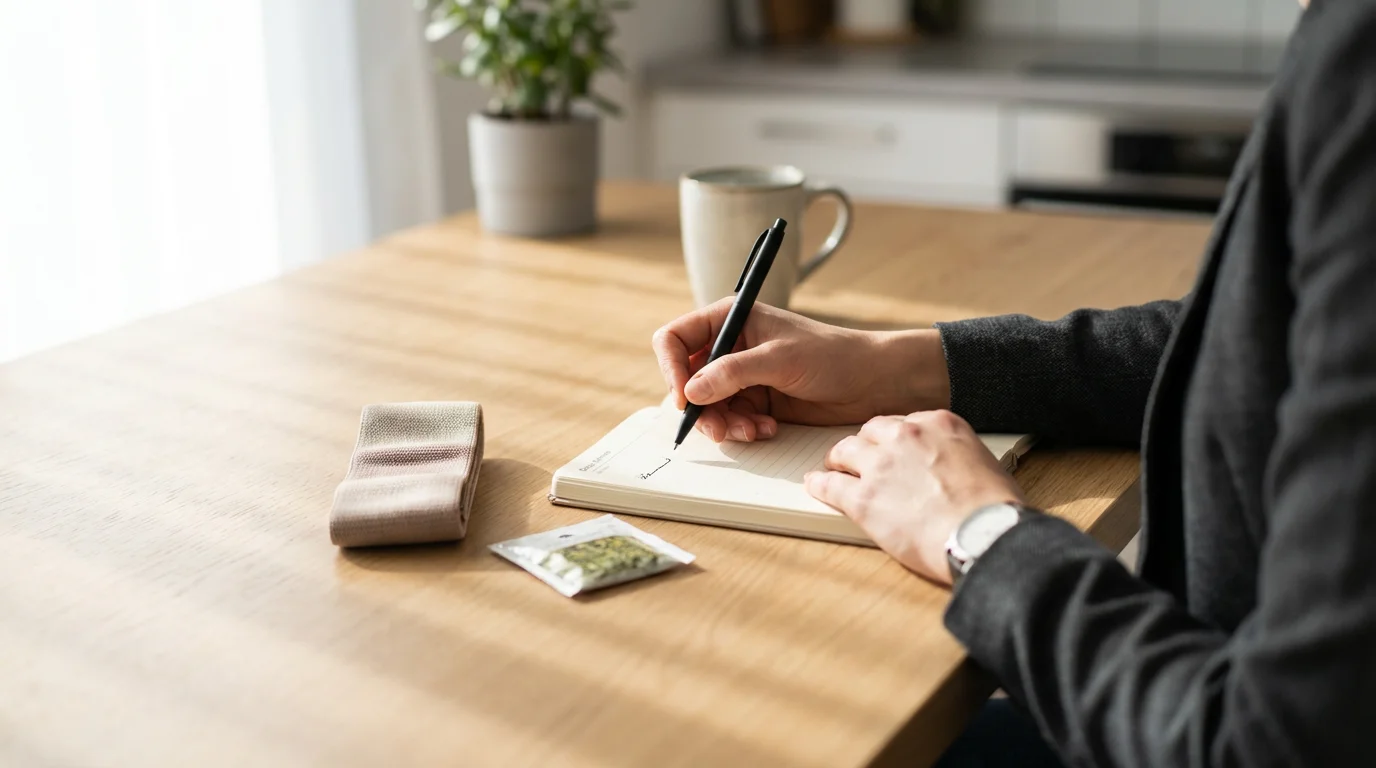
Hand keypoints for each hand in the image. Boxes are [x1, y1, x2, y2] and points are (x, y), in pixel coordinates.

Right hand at [652, 299, 949, 442]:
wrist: (872, 382)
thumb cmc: (833, 355)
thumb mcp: (780, 359)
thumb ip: (733, 373)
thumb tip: (692, 390)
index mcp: (731, 319)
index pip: (676, 339)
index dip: (672, 368)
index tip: (685, 397)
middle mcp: (730, 347)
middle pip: (687, 380)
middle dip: (702, 407)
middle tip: (720, 428)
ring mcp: (741, 377)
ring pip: (708, 406)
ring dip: (724, 424)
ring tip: (752, 430)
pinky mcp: (756, 401)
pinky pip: (731, 420)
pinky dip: (742, 430)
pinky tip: (766, 429)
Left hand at [804, 410, 1024, 584]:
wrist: (984, 535)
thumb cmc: (994, 510)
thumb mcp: (984, 463)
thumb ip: (958, 456)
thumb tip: (952, 470)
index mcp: (939, 424)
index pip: (903, 423)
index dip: (894, 439)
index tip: (892, 450)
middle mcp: (906, 437)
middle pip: (871, 431)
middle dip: (865, 445)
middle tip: (861, 459)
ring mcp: (881, 465)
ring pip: (845, 451)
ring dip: (839, 460)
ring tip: (834, 469)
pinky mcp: (863, 498)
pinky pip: (829, 484)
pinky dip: (820, 484)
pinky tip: (816, 485)